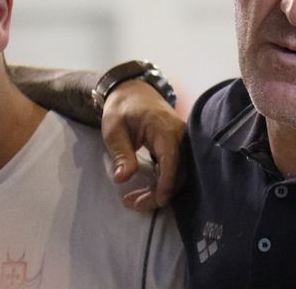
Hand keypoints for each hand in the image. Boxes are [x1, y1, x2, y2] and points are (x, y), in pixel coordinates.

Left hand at [101, 79, 185, 209]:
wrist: (133, 91)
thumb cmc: (122, 108)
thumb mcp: (114, 130)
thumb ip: (121, 154)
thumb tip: (123, 178)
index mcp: (166, 129)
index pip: (172, 160)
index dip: (166, 183)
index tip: (159, 201)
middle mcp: (180, 135)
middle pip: (179, 170)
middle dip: (160, 192)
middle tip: (133, 204)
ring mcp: (181, 140)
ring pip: (179, 171)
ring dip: (161, 189)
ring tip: (135, 200)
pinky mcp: (177, 145)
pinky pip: (176, 166)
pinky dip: (162, 181)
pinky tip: (146, 189)